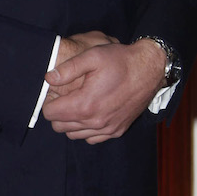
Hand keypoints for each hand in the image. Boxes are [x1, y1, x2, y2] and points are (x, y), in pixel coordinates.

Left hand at [41, 37, 167, 143]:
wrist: (148, 70)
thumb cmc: (119, 61)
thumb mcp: (92, 56)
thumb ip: (67, 69)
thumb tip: (49, 78)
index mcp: (85, 104)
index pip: (51, 114)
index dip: (48, 102)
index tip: (53, 92)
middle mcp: (95, 122)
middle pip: (60, 127)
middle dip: (56, 113)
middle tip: (62, 96)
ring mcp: (108, 129)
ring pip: (74, 135)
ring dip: (70, 122)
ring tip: (74, 103)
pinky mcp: (117, 130)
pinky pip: (92, 138)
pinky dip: (85, 129)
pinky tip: (89, 112)